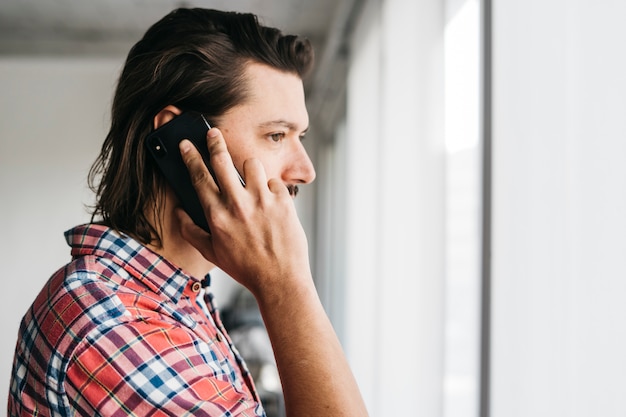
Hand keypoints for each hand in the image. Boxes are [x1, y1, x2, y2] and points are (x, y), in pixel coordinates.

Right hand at [177, 128, 311, 296]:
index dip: (191, 157)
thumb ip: (191, 231)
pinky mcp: (283, 201)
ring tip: (252, 185)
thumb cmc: (245, 268)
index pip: (199, 177)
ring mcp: (262, 200)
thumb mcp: (212, 253)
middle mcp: (237, 204)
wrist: (280, 279)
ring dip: (250, 171)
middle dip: (214, 142)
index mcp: (217, 215)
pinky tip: (272, 205)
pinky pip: (275, 182)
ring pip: (252, 164)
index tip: (186, 144)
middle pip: (222, 160)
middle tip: (213, 133)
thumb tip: (180, 212)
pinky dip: (272, 190)